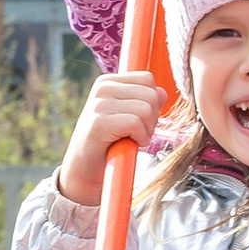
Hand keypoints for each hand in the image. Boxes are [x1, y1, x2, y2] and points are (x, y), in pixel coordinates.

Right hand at [56, 68, 166, 204]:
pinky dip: (140, 138)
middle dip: (151, 119)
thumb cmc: (109, 143)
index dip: (152, 103)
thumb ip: (146, 102)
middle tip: (135, 134)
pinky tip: (128, 145)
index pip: (147, 79)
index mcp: (108, 82)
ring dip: (146, 131)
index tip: (138, 120)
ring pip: (146, 109)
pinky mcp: (99, 123)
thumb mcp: (129, 117)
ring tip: (130, 139)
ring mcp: (99, 104)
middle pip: (151, 94)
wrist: (85, 170)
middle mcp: (102, 88)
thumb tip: (163, 93)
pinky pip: (136, 124)